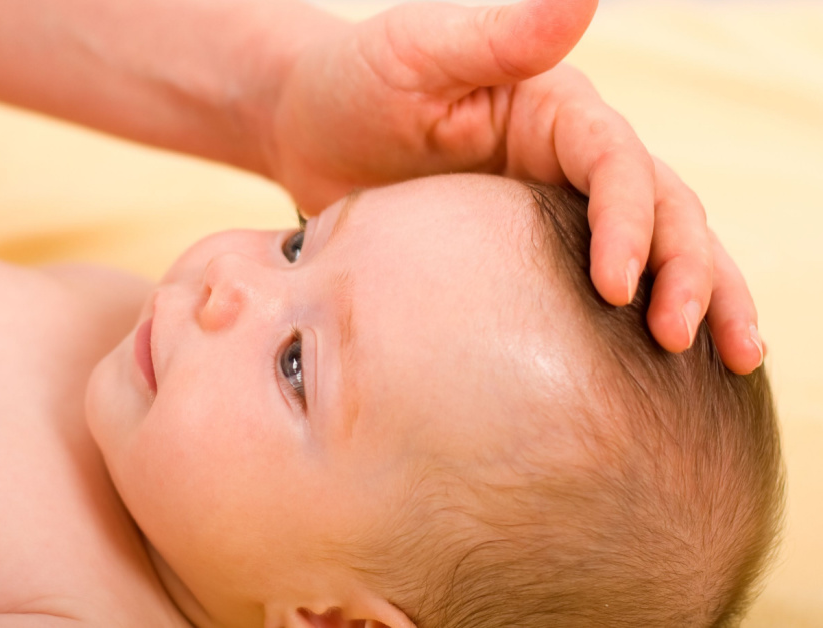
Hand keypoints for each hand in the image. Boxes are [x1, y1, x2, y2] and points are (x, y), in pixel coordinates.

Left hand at [266, 0, 762, 373]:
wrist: (308, 134)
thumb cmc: (355, 85)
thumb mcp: (416, 52)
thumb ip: (499, 36)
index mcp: (557, 111)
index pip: (616, 163)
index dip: (628, 222)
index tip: (617, 287)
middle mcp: (574, 160)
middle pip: (662, 208)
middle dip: (688, 270)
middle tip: (685, 339)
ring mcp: (560, 212)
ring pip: (657, 251)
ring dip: (701, 297)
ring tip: (735, 359)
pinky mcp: (534, 259)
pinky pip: (602, 290)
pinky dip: (644, 318)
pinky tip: (672, 372)